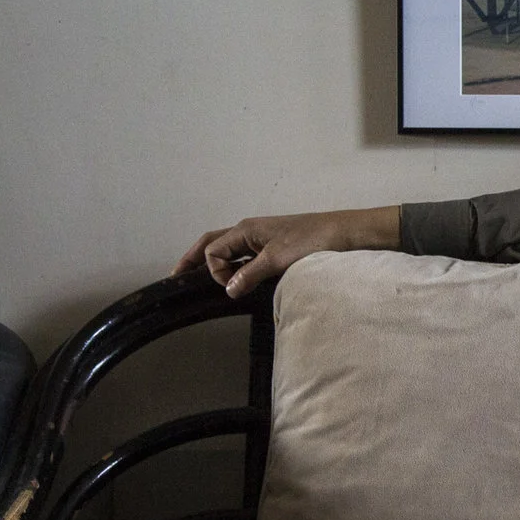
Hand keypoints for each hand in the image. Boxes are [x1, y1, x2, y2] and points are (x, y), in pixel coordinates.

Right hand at [173, 205, 402, 297]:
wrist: (343, 233)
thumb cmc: (312, 240)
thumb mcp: (278, 259)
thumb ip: (251, 274)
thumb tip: (228, 290)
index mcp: (245, 229)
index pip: (212, 249)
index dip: (214, 270)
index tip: (230, 286)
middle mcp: (249, 231)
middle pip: (213, 243)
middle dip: (194, 258)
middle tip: (176, 274)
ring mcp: (261, 239)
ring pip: (229, 250)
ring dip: (216, 263)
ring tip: (200, 278)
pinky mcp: (274, 247)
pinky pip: (246, 256)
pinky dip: (235, 266)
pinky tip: (236, 279)